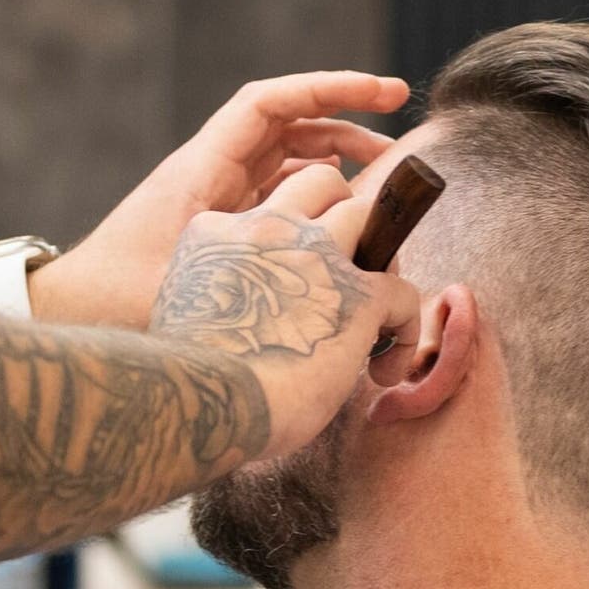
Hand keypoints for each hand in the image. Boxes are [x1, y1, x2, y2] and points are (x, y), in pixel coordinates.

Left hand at [29, 70, 407, 329]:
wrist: (67, 312)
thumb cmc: (114, 295)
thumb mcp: (187, 274)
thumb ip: (254, 258)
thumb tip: (327, 248)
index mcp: (202, 166)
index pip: (272, 104)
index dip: (331, 89)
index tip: (384, 94)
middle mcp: (211, 172)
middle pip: (289, 126)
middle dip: (346, 124)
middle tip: (398, 144)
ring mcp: (216, 198)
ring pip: (286, 163)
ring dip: (334, 166)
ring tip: (383, 189)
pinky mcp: (217, 227)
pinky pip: (275, 198)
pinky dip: (313, 201)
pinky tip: (346, 229)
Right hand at [148, 162, 420, 461]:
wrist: (197, 404)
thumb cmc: (184, 383)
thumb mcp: (185, 317)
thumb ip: (214, 302)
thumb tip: (244, 329)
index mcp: (215, 234)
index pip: (267, 213)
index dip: (290, 244)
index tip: (293, 287)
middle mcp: (266, 228)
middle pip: (323, 185)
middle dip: (344, 219)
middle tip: (347, 275)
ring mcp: (315, 254)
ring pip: (368, 214)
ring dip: (380, 257)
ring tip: (375, 313)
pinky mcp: (357, 294)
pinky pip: (403, 292)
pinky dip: (404, 328)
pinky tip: (384, 371)